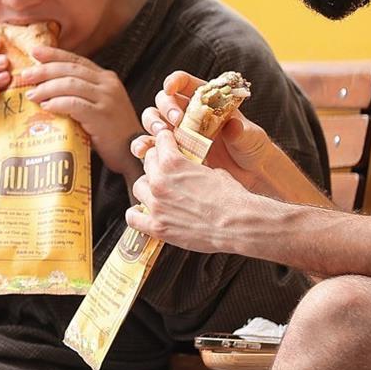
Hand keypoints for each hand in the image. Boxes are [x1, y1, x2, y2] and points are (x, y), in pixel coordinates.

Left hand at [21, 44, 144, 183]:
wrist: (133, 152)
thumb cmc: (110, 132)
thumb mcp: (97, 105)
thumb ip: (79, 94)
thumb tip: (44, 88)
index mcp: (105, 78)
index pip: (76, 60)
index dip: (54, 55)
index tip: (35, 51)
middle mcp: (108, 84)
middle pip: (71, 69)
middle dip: (45, 70)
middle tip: (25, 76)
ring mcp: (107, 99)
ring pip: (71, 84)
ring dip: (48, 88)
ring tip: (32, 94)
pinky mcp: (103, 116)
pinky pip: (75, 104)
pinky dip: (58, 103)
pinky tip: (46, 107)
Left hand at [125, 136, 259, 253]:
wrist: (237, 224)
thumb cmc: (232, 197)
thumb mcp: (214, 171)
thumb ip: (194, 167)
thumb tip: (191, 168)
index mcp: (173, 162)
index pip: (159, 142)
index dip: (166, 142)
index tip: (168, 145)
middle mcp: (159, 181)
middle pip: (147, 163)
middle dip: (156, 163)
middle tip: (165, 170)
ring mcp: (156, 205)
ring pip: (138, 186)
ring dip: (147, 187)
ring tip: (157, 191)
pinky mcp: (157, 226)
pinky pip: (133, 218)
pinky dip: (136, 215)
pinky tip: (142, 214)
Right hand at [138, 69, 274, 188]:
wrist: (249, 176)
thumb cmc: (252, 149)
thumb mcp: (252, 138)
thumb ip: (242, 131)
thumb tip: (233, 126)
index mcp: (205, 100)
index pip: (184, 82)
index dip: (174, 81)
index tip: (170, 88)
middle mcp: (187, 113)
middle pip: (164, 100)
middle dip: (166, 107)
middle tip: (176, 121)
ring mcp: (177, 132)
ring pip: (153, 119)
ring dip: (152, 124)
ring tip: (161, 135)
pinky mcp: (170, 152)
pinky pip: (150, 145)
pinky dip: (143, 146)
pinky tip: (144, 152)